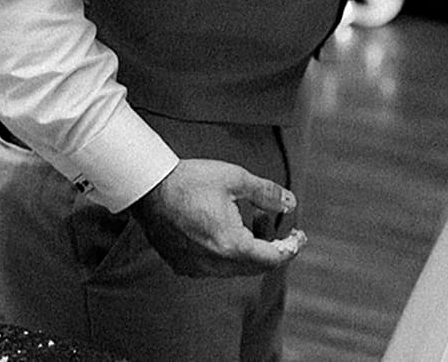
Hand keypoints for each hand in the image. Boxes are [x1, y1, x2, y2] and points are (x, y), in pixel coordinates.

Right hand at [127, 158, 303, 277]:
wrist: (147, 188)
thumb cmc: (191, 181)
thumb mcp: (236, 179)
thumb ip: (267, 193)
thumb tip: (290, 204)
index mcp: (231, 245)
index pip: (272, 258)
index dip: (291, 248)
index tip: (300, 236)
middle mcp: (213, 264)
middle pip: (255, 266)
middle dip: (270, 245)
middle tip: (271, 219)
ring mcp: (196, 267)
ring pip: (235, 267)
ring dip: (250, 247)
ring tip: (250, 216)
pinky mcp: (182, 265)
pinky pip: (215, 266)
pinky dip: (229, 251)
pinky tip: (226, 226)